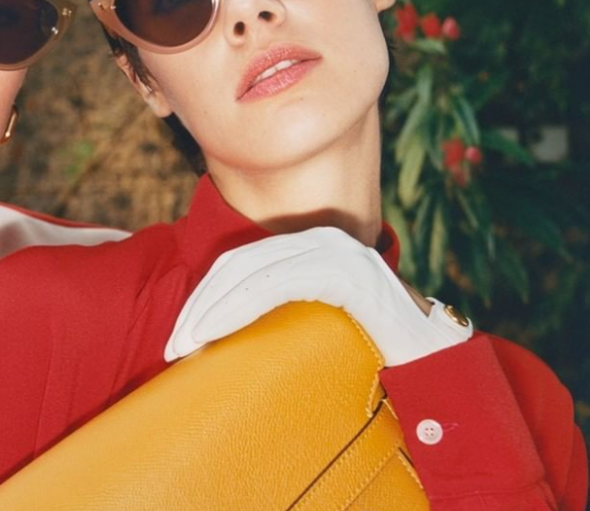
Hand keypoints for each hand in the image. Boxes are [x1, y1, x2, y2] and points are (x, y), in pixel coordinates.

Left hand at [165, 227, 472, 365]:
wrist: (436, 367)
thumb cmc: (371, 352)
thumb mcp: (313, 324)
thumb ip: (279, 313)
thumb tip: (220, 335)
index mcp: (307, 249)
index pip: (238, 264)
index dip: (202, 297)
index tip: (177, 336)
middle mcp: (320, 241)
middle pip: (237, 265)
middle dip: (198, 305)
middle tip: (172, 346)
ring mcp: (336, 252)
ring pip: (252, 272)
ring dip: (211, 309)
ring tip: (188, 346)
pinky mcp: (349, 273)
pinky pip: (281, 283)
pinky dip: (243, 306)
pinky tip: (220, 332)